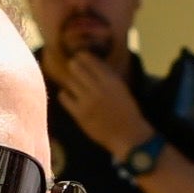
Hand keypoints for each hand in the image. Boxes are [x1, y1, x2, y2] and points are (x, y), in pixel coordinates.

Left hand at [39, 36, 151, 159]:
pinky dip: (65, 95)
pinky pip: (64, 97)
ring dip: (70, 80)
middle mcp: (99, 89)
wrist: (128, 135)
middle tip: (74, 68)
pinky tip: (70, 96)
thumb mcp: (121, 88)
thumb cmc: (127, 111)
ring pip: (70, 81)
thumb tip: (91, 62)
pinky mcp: (80, 114)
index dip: (83, 57)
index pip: (90, 60)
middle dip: (74, 66)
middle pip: (76, 68)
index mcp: (111, 81)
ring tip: (74, 83)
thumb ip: (108, 76)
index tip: (80, 58)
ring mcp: (88, 102)